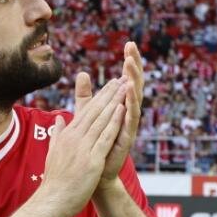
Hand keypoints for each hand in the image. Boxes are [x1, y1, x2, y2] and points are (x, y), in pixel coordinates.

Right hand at [35, 76, 126, 216]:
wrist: (52, 200)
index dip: (99, 97)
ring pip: (101, 120)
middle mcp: (74, 138)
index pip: (85, 111)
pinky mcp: (91, 159)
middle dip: (108, 94)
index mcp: (66, 135)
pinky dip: (114, 122)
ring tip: (124, 88)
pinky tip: (123, 110)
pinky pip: (105, 137)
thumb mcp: (53, 152)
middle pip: (94, 111)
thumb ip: (57, 134)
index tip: (110, 85)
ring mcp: (83, 148)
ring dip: (114, 102)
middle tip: (120, 79)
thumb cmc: (54, 180)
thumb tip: (59, 119)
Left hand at [96, 41, 143, 192]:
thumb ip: (85, 95)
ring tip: (130, 65)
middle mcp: (127, 112)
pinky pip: (130, 118)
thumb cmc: (93, 144)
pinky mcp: (126, 137)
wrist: (93, 173)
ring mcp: (128, 124)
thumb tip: (82, 73)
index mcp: (119, 105)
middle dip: (133, 66)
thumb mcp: (87, 114)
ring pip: (134, 98)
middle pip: (133, 84)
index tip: (128, 43)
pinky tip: (129, 91)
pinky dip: (130, 104)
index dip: (128, 63)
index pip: (126, 79)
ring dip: (133, 81)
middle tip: (132, 48)